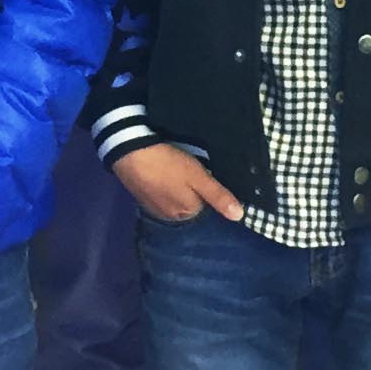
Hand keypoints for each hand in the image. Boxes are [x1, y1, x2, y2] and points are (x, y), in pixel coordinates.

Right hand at [113, 145, 244, 226]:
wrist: (129, 152)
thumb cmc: (169, 164)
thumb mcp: (198, 177)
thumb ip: (218, 196)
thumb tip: (240, 216)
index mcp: (187, 213)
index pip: (206, 205)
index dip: (206, 188)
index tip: (203, 173)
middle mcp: (171, 217)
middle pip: (190, 204)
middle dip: (191, 191)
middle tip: (188, 169)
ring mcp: (154, 209)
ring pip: (174, 200)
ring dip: (176, 189)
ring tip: (174, 169)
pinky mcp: (142, 199)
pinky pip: (160, 196)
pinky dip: (163, 187)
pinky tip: (161, 173)